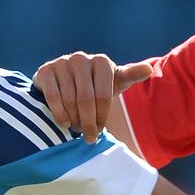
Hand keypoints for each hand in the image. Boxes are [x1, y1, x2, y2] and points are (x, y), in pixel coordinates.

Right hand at [33, 52, 154, 142]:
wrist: (65, 82)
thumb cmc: (96, 85)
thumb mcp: (114, 82)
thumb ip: (131, 76)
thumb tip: (149, 70)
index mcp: (101, 61)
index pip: (104, 95)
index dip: (102, 116)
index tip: (101, 130)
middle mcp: (81, 58)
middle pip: (86, 99)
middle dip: (88, 122)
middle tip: (89, 137)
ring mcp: (62, 62)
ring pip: (69, 99)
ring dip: (74, 120)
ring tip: (77, 129)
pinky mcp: (46, 70)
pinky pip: (53, 97)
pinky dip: (59, 114)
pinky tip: (64, 123)